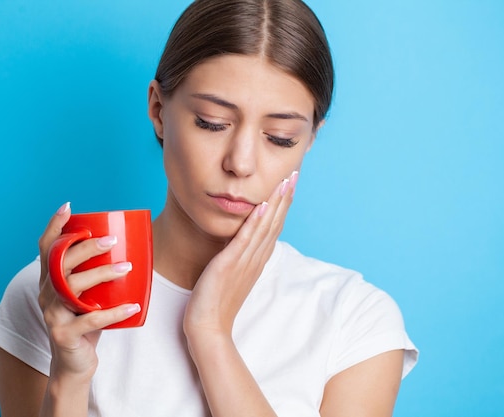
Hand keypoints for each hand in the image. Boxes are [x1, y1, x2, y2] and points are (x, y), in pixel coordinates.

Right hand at [37, 202, 141, 380]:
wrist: (73, 365)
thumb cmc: (85, 323)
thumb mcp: (87, 295)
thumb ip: (97, 275)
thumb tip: (130, 249)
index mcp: (50, 280)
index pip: (46, 248)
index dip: (54, 226)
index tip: (68, 206)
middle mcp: (46, 294)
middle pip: (60, 263)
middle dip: (85, 247)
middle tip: (112, 240)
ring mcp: (52, 315)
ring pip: (73, 288)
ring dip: (101, 274)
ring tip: (126, 267)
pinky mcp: (64, 334)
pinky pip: (91, 320)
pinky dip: (115, 313)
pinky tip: (133, 306)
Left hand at [183, 171, 298, 338]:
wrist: (208, 327)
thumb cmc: (215, 303)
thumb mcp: (232, 274)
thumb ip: (239, 257)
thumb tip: (241, 242)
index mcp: (256, 260)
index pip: (273, 227)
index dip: (282, 205)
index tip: (289, 184)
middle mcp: (255, 259)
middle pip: (275, 223)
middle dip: (284, 197)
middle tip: (294, 174)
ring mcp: (244, 262)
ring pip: (264, 228)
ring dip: (275, 203)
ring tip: (285, 182)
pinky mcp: (230, 265)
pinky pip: (245, 241)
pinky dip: (254, 222)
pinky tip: (261, 206)